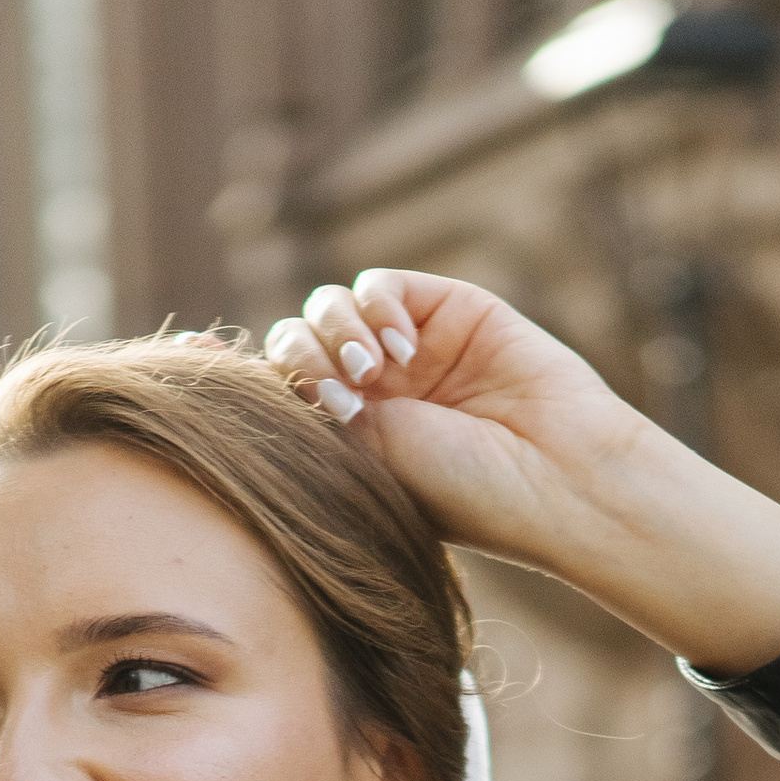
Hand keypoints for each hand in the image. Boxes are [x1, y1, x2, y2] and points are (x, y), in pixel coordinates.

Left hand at [264, 269, 779, 675]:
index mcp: (353, 438)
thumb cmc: (467, 495)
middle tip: (344, 395)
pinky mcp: (447, 308)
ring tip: (375, 372)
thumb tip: (233, 365)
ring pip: (332, 306)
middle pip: (298, 341)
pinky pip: (381, 285)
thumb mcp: (368, 461)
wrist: (555, 478)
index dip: (249, 375)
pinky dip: (377, 306)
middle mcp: (378, 390)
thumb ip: (309, 412)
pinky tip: (403, 349)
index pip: (281, 389)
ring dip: (338, 329)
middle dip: (305, 358)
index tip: (224, 375)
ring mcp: (413, 347)